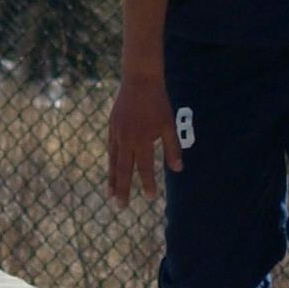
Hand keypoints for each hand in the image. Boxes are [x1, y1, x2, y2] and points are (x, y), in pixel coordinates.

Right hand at [108, 71, 181, 202]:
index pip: (145, 167)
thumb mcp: (168, 125)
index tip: (150, 198)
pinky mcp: (112, 127)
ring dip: (113, 180)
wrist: (139, 80)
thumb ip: (172, 148)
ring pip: (114, 162)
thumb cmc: (158, 103)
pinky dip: (112, 163)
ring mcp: (116, 133)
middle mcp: (126, 139)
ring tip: (111, 195)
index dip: (148, 184)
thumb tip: (177, 169)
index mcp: (142, 139)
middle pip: (124, 170)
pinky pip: (111, 150)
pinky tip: (112, 171)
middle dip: (122, 189)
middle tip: (120, 207)